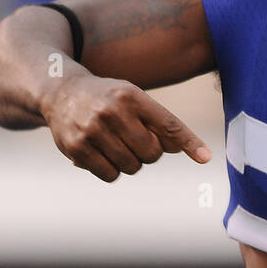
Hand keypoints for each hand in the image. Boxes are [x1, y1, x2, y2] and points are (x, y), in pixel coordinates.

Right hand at [41, 73, 210, 181]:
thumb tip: (183, 150)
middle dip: (148, 153)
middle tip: (133, 140)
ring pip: (132, 167)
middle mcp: (112, 111)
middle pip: (152, 153)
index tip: (206, 157)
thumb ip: (158, 123)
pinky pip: (110, 175)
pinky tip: (101, 153)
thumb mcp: (133, 99)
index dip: (188, 142)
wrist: (60, 91)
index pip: (168, 124)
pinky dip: (111, 170)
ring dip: (129, 162)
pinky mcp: (76, 148)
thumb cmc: (107, 99)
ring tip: (115, 144)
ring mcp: (92, 130)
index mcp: (131, 96)